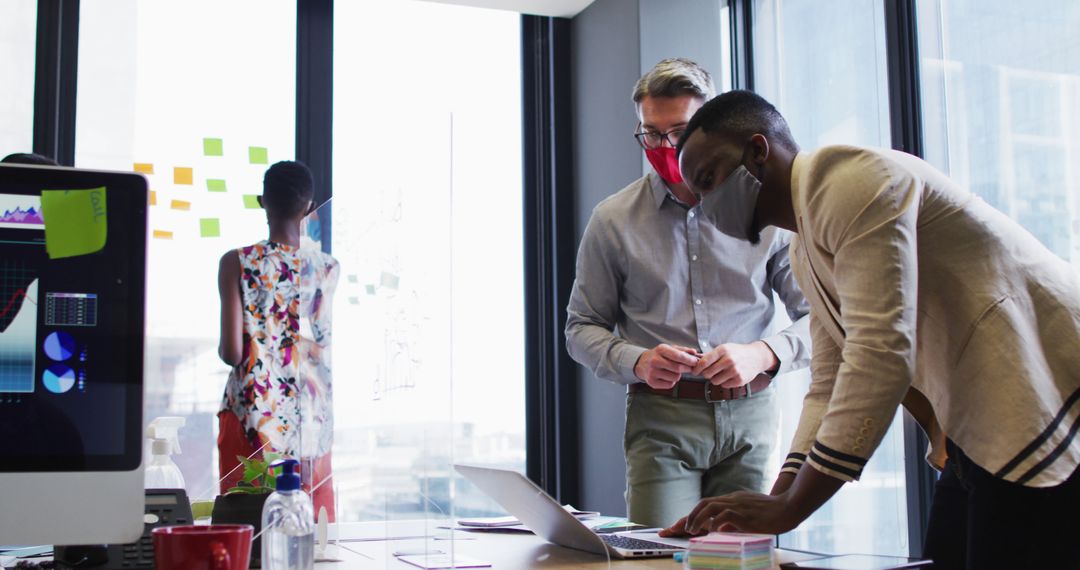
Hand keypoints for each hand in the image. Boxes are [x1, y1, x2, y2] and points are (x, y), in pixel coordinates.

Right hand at [634, 344, 700, 388]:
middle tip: (689, 368)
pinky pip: (669, 385)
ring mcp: (652, 372)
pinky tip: (667, 377)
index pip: (678, 356)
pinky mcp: (652, 382)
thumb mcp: (669, 349)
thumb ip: (683, 350)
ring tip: (674, 371)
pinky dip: (672, 382)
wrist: (642, 363)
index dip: (689, 360)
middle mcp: (655, 360)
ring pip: (675, 377)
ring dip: (678, 375)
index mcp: (661, 349)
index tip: (695, 362)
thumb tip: (694, 352)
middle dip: (687, 369)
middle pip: (678, 368)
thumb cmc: (659, 355)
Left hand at [670, 491, 799, 535]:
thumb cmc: (772, 514)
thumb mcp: (749, 515)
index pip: (708, 504)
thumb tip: (718, 529)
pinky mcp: (744, 514)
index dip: (693, 514)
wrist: (789, 508)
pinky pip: (725, 515)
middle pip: (704, 503)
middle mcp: (733, 499)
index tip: (680, 525)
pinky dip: (715, 522)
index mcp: (733, 499)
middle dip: (689, 515)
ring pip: (710, 506)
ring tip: (690, 530)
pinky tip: (711, 531)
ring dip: (697, 518)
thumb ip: (734, 520)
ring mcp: (738, 505)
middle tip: (680, 528)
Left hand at [691, 341, 777, 386]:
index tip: (694, 372)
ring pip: (715, 381)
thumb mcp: (724, 348)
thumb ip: (710, 355)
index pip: (704, 362)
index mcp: (723, 350)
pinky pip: (724, 386)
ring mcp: (735, 371)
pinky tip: (729, 376)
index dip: (697, 368)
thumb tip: (694, 360)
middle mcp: (729, 360)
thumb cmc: (737, 352)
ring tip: (722, 373)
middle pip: (707, 373)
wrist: (756, 357)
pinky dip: (724, 382)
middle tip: (710, 372)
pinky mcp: (740, 380)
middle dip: (706, 374)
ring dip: (715, 379)